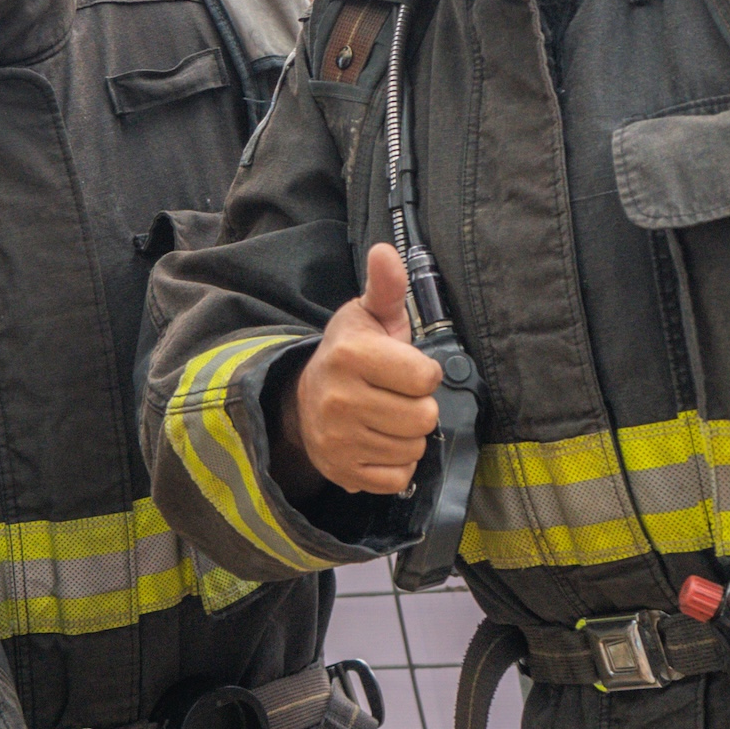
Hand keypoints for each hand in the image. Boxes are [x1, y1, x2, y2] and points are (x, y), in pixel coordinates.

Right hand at [279, 243, 442, 495]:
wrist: (303, 398)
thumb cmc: (349, 353)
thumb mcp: (367, 315)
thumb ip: (385, 286)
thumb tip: (385, 250)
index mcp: (350, 355)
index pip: (426, 378)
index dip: (423, 373)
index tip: (403, 368)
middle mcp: (339, 399)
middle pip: (424, 418)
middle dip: (418, 407)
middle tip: (394, 396)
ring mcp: (338, 439)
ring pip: (414, 449)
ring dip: (408, 436)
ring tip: (385, 418)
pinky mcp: (342, 472)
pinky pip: (398, 478)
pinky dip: (396, 465)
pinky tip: (377, 442)